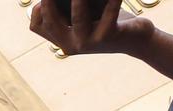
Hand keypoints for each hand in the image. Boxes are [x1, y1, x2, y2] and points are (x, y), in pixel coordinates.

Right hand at [29, 0, 152, 55]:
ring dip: (80, 0)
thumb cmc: (110, 22)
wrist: (136, 40)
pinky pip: (110, 13)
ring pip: (79, 18)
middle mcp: (71, 45)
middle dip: (50, 3)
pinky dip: (113, 1)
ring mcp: (89, 43)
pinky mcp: (108, 37)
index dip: (37, 9)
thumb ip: (74, 6)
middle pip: (52, 23)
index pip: (38, 27)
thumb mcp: (88, 15)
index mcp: (62, 40)